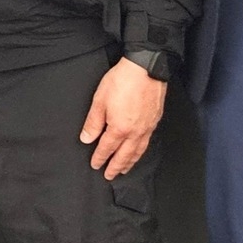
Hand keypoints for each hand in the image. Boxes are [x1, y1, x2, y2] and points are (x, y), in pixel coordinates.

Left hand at [80, 57, 167, 178]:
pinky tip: (140, 150)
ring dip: (130, 162)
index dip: (100, 158)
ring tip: (125, 169)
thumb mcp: (100, 100)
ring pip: (138, 151)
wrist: (147, 67)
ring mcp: (147, 127)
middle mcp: (135, 132)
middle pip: (124, 155)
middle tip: (110, 175)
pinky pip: (147, 142)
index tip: (96, 165)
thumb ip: (93, 122)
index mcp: (119, 128)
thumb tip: (87, 139)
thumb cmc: (122, 80)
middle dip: (116, 166)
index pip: (107, 148)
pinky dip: (141, 151)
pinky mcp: (155, 120)